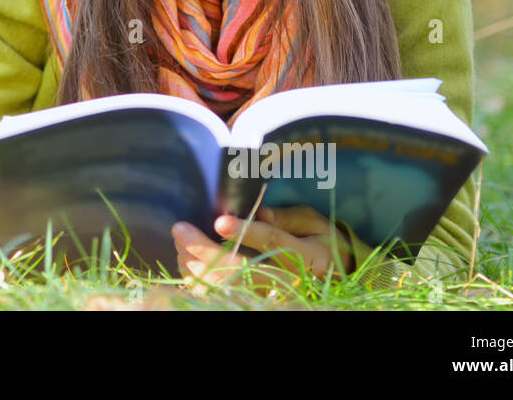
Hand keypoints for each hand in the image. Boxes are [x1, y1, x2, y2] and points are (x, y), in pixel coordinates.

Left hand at [172, 206, 354, 296]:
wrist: (331, 276)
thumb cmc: (318, 242)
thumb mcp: (311, 223)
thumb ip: (285, 217)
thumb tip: (258, 210)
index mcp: (306, 257)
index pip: (274, 243)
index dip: (246, 232)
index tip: (220, 221)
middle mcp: (288, 281)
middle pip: (241, 272)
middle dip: (205, 251)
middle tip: (181, 229)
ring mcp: (271, 296)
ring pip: (226, 288)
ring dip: (196, 265)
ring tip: (181, 240)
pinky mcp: (254, 302)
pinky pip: (221, 297)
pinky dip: (199, 281)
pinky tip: (187, 260)